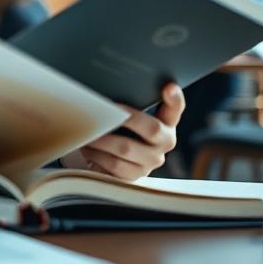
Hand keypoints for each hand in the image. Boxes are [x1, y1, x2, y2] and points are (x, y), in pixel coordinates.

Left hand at [70, 82, 184, 180]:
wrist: (116, 162)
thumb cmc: (122, 132)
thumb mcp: (130, 118)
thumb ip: (129, 105)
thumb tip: (109, 96)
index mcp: (166, 124)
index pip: (176, 108)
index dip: (175, 98)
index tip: (169, 87)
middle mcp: (164, 143)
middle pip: (151, 128)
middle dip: (124, 118)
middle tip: (102, 111)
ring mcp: (151, 162)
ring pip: (126, 148)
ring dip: (102, 139)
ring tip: (87, 131)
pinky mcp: (135, 176)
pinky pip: (114, 166)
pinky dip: (96, 155)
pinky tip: (87, 148)